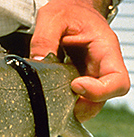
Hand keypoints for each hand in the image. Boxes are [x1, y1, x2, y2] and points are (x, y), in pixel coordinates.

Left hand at [30, 0, 129, 121]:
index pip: (118, 81)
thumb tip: (37, 63)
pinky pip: (76, 98)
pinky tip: (49, 96)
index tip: (75, 85)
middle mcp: (101, 66)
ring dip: (71, 108)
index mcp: (104, 50)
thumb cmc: (67, 10)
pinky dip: (64, 103)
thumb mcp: (52, 18)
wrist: (68, 8)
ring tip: (52, 101)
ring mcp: (89, 75)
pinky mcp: (77, 79)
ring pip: (89, 103)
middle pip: (103, 99)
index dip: (100, 91)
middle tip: (59, 103)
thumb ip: (44, 40)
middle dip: (82, 107)